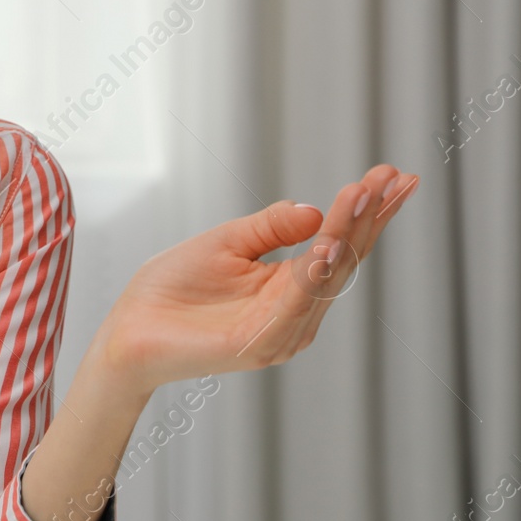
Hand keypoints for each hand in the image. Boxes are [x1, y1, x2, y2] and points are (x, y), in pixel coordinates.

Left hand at [92, 163, 418, 395]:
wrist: (127, 330)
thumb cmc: (172, 289)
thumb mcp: (225, 242)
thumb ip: (271, 227)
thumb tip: (317, 209)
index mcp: (289, 287)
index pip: (339, 244)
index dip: (366, 212)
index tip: (392, 175)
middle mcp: (295, 312)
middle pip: (343, 259)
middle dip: (368, 217)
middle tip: (392, 178)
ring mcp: (281, 332)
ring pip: (324, 280)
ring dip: (345, 237)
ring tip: (362, 198)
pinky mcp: (257, 346)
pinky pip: (292, 307)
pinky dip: (312, 277)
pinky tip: (327, 247)